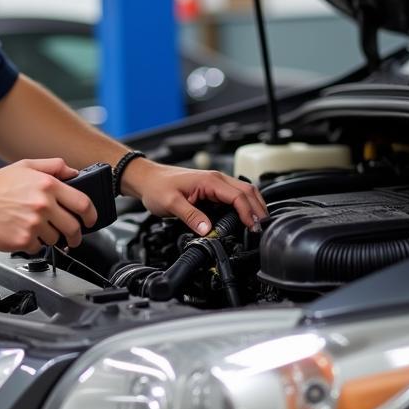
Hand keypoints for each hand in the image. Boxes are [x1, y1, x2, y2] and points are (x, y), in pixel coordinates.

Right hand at [0, 158, 97, 251]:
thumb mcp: (25, 166)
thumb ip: (53, 166)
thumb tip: (73, 172)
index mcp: (47, 185)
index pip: (83, 203)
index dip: (92, 215)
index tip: (91, 220)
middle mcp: (43, 204)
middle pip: (74, 227)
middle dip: (76, 234)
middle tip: (73, 236)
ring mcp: (34, 224)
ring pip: (56, 239)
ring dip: (50, 237)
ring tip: (36, 228)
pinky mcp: (24, 240)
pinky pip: (38, 247)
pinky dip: (33, 243)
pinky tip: (23, 232)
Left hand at [123, 159, 267, 234]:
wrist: (147, 179)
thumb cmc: (157, 186)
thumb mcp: (171, 203)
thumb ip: (190, 216)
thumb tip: (207, 229)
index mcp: (209, 180)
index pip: (238, 196)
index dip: (249, 213)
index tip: (253, 228)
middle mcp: (216, 179)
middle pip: (248, 191)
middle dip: (259, 209)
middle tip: (262, 228)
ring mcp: (215, 183)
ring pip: (243, 192)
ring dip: (254, 206)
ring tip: (257, 224)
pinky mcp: (211, 189)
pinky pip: (234, 195)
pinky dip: (244, 205)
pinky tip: (244, 217)